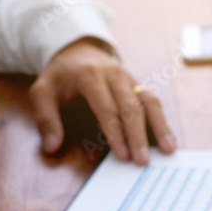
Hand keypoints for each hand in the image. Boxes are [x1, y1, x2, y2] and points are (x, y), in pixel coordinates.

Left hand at [29, 38, 176, 164]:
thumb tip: (51, 147)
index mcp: (90, 76)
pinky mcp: (139, 84)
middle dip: (139, 136)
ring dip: (160, 127)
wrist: (80, 50)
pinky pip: (153, 102)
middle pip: (132, 107)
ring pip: (149, 102)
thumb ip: (45, 119)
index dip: (116, 133)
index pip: (106, 108)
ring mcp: (130, 79)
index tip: (122, 155)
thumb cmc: (61, 75)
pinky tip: (168, 139)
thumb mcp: (42, 91)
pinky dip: (162, 121)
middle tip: (143, 161)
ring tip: (168, 149)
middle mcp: (115, 75)